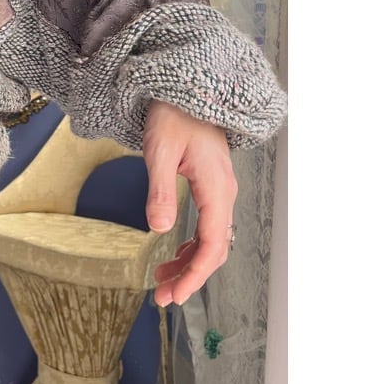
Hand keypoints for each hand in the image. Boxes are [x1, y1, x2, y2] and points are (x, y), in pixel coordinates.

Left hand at [143, 100, 237, 307]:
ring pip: (211, 238)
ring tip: (161, 279)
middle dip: (190, 276)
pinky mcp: (211, 184)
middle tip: (162, 296)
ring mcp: (219, 189)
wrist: (187, 87)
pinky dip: (191, 244)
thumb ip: (160, 190)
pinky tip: (173, 251)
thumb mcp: (159, 151)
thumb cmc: (173, 114)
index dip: (195, 274)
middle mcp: (224, 193)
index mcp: (216, 189)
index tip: (175, 294)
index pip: (213, 245)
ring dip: (188, 262)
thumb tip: (159, 229)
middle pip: (215, 248)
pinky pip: (207, 224)